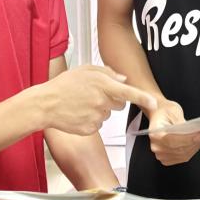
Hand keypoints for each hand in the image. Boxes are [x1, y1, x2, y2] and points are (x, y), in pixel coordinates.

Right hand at [31, 66, 157, 135]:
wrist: (45, 104)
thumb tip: (122, 79)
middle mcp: (102, 102)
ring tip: (82, 103)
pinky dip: (91, 119)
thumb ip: (106, 72)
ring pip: (107, 114)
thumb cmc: (63, 85)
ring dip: (100, 109)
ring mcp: (96, 117)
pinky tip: (79, 113)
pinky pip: (98, 124)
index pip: (129, 93)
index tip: (153, 103)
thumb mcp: (85, 70)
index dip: (143, 98)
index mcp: (102, 86)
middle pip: (120, 104)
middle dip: (113, 100)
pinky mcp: (90, 129)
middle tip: (95, 94)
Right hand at [147, 100, 199, 165]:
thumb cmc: (165, 112)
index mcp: (155, 134)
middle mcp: (156, 147)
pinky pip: (183, 157)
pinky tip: (197, 141)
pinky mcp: (167, 159)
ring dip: (195, 146)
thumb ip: (182, 123)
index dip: (187, 140)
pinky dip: (192, 150)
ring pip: (184, 155)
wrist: (159, 115)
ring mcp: (161, 154)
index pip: (171, 141)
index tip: (199, 135)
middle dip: (195, 142)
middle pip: (179, 150)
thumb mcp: (173, 111)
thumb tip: (195, 131)